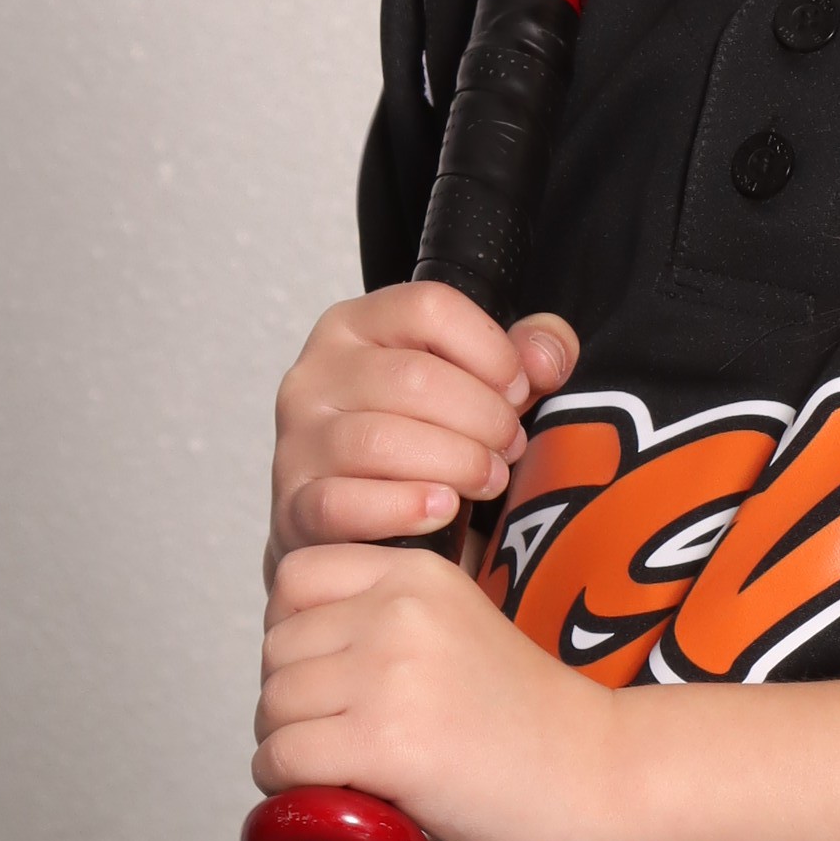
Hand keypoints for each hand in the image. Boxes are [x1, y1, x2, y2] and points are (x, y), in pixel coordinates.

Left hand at [255, 533, 624, 840]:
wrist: (596, 771)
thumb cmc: (526, 717)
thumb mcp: (455, 624)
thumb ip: (387, 615)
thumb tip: (292, 647)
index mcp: (415, 573)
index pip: (294, 579)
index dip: (293, 634)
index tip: (322, 676)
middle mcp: (398, 611)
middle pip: (276, 650)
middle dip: (289, 699)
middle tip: (331, 735)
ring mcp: (390, 675)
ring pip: (273, 706)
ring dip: (286, 746)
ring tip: (335, 767)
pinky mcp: (384, 743)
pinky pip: (283, 758)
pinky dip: (287, 786)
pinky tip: (328, 794)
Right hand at [265, 287, 579, 576]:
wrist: (356, 533)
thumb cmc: (418, 449)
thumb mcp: (474, 388)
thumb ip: (523, 354)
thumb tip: (546, 356)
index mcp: (356, 326)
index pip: (428, 307)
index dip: (490, 350)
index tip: (517, 389)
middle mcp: (316, 375)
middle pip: (412, 379)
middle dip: (483, 418)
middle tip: (510, 447)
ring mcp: (298, 441)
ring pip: (380, 441)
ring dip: (454, 464)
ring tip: (487, 481)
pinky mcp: (293, 506)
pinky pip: (343, 503)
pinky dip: (404, 507)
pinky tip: (443, 510)